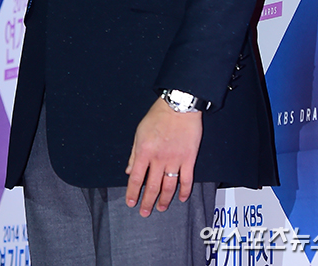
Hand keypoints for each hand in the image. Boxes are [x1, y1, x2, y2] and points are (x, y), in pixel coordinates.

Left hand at [125, 97, 202, 216]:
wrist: (179, 106)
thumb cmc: (157, 116)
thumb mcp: (139, 132)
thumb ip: (134, 154)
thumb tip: (128, 171)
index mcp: (144, 151)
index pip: (135, 178)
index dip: (132, 192)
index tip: (131, 202)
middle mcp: (159, 158)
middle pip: (152, 186)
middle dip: (147, 202)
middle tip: (145, 212)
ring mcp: (175, 160)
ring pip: (169, 186)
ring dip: (164, 199)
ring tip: (161, 208)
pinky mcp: (188, 158)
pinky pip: (186, 179)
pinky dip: (184, 191)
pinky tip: (182, 198)